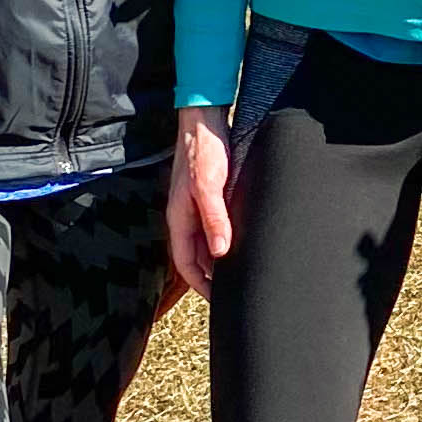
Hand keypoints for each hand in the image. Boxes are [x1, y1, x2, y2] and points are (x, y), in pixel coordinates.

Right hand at [168, 104, 233, 296]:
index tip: (219, 301)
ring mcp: (197, 207)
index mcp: (179, 219)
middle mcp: (186, 217)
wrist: (206, 121)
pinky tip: (242, 244)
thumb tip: (220, 253)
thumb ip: (214, 218)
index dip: (200, 284)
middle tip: (234, 293)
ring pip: (206, 243)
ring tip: (240, 275)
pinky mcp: (209, 197)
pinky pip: (214, 227)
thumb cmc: (204, 150)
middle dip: (211, 277)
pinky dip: (225, 241)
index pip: (186, 263)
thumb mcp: (208, 186)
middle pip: (196, 257)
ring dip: (219, 260)